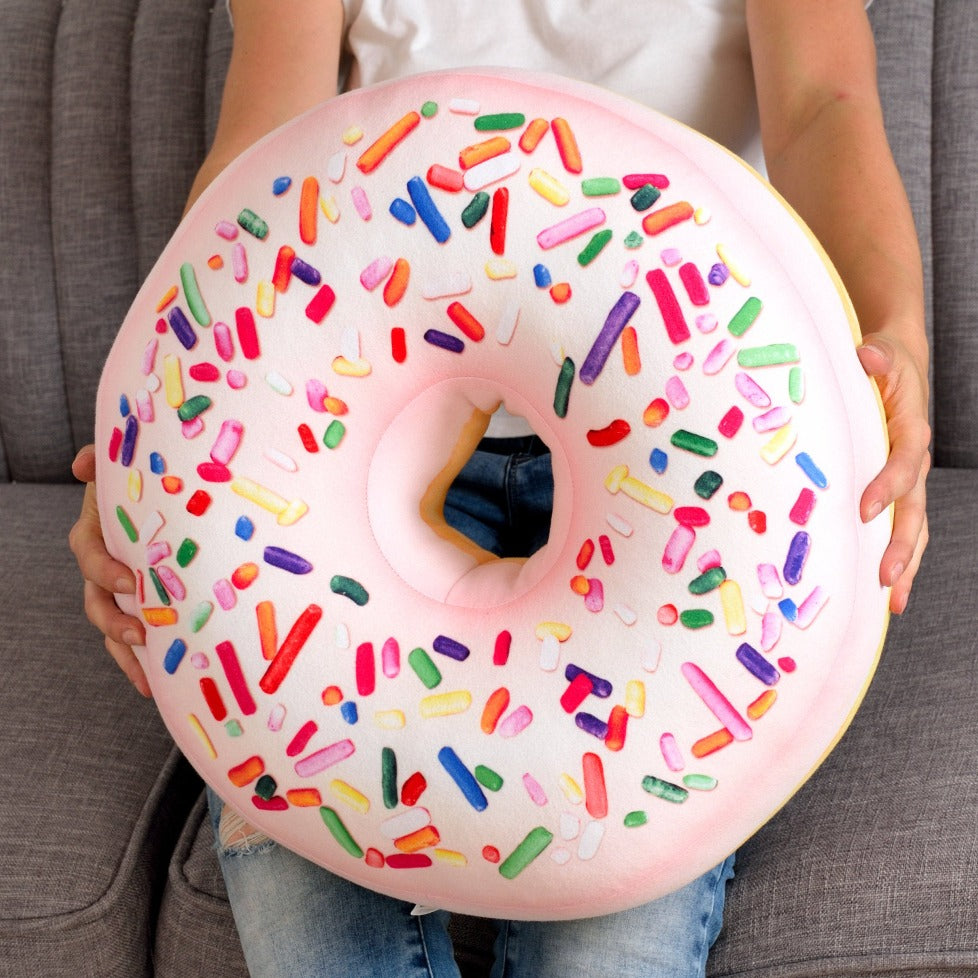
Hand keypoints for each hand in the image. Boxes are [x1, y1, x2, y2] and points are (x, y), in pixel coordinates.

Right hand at [69, 445, 150, 696]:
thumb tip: (82, 462)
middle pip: (96, 600)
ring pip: (113, 627)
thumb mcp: (125, 468)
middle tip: (142, 633)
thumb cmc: (145, 481)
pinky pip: (135, 640)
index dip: (104, 568)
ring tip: (148, 675)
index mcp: (97, 532)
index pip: (89, 552)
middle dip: (114, 620)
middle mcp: (104, 567)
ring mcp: (120, 592)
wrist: (165, 496)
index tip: (130, 580)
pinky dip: (142, 663)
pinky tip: (157, 684)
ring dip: (127, 652)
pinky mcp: (141, 607)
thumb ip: (105, 460)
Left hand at [856, 332, 930, 613]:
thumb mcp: (882, 353)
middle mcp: (916, 460)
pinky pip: (907, 528)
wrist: (899, 364)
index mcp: (910, 431)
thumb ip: (877, 358)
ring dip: (905, 564)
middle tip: (884, 575)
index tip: (864, 509)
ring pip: (915, 527)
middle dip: (901, 545)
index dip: (887, 486)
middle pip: (914, 509)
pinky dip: (902, 558)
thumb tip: (867, 354)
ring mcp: (912, 479)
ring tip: (892, 600)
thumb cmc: (882, 363)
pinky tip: (888, 591)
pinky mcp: (903, 489)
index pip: (903, 464)